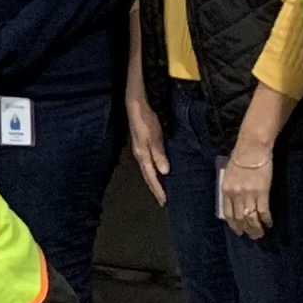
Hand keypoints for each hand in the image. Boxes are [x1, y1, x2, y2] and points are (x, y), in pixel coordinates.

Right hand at [126, 88, 168, 204]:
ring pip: (149, 168)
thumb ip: (158, 151)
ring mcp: (141, 147)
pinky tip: (162, 169)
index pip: (151, 177)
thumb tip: (164, 172)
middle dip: (155, 188)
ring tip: (164, 188)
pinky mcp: (145, 141)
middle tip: (164, 200)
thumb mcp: (152, 134)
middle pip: (148, 175)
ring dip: (155, 179)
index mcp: (142, 154)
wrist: (136, 100)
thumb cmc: (144, 116)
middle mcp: (141, 153)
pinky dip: (156, 169)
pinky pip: (150, 160)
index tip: (165, 202)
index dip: (158, 189)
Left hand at [219, 149, 275, 240]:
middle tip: (252, 236)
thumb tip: (233, 201)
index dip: (234, 225)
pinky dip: (266, 220)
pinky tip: (269, 223)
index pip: (228, 213)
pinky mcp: (262, 193)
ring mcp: (249, 195)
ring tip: (260, 234)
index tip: (239, 231)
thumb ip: (230, 188)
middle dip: (246, 230)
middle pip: (240, 218)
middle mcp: (236, 195)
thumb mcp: (229, 175)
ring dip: (256, 228)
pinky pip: (263, 211)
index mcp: (226, 191)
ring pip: (251, 218)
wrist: (252, 149)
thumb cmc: (240, 158)